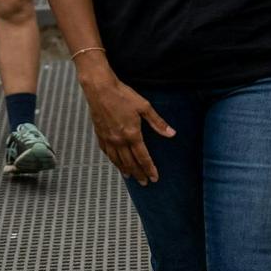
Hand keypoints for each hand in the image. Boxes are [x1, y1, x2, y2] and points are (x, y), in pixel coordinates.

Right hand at [80, 63, 174, 185]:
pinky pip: (107, 152)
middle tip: (144, 182)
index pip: (143, 157)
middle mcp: (119, 140)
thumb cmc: (122, 95)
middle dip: (138, 174)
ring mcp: (108, 138)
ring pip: (117, 160)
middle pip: (130, 163)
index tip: (154, 178)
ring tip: (130, 177)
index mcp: (132, 134)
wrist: (99, 88)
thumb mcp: (144, 107)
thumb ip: (157, 122)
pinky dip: (112, 160)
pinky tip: (115, 162)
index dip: (149, 169)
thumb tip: (171, 133)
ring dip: (125, 170)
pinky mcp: (100, 134)